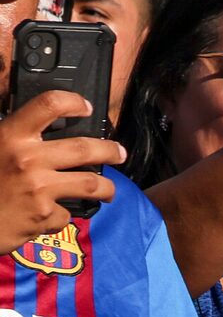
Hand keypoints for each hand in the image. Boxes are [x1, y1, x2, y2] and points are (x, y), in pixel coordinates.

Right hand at [0, 93, 118, 246]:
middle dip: (109, 150)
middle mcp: (27, 158)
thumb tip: (40, 125)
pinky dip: (62, 214)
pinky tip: (54, 213)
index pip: (48, 105)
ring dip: (107, 187)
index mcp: (10, 135)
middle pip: (85, 148)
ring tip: (108, 190)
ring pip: (92, 184)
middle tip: (118, 153)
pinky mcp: (43, 214)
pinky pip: (66, 212)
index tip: (86, 107)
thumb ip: (15, 137)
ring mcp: (38, 187)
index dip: (73, 101)